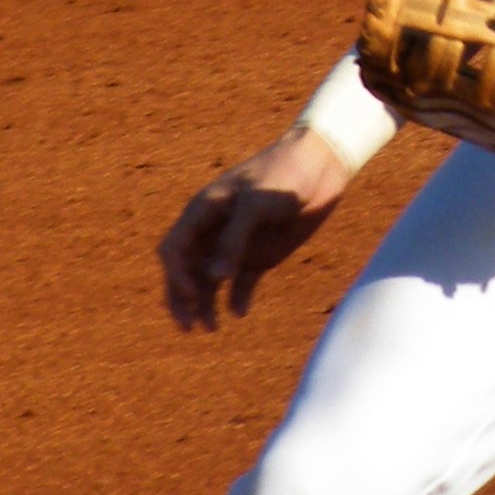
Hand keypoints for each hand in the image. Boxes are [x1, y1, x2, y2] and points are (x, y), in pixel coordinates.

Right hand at [158, 128, 352, 331]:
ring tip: (211, 328)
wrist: (320, 166)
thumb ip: (234, 239)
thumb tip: (214, 277)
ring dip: (205, 304)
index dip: (175, 275)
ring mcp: (237, 244)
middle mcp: (214, 231)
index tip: (192, 294)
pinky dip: (236, 299)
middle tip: (189, 327)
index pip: (174, 250)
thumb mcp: (256, 204)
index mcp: (204, 212)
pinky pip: (241, 283)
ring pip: (210, 280)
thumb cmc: (283, 175)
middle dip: (182, 299)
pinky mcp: (261, 255)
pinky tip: (239, 312)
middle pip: (186, 270)